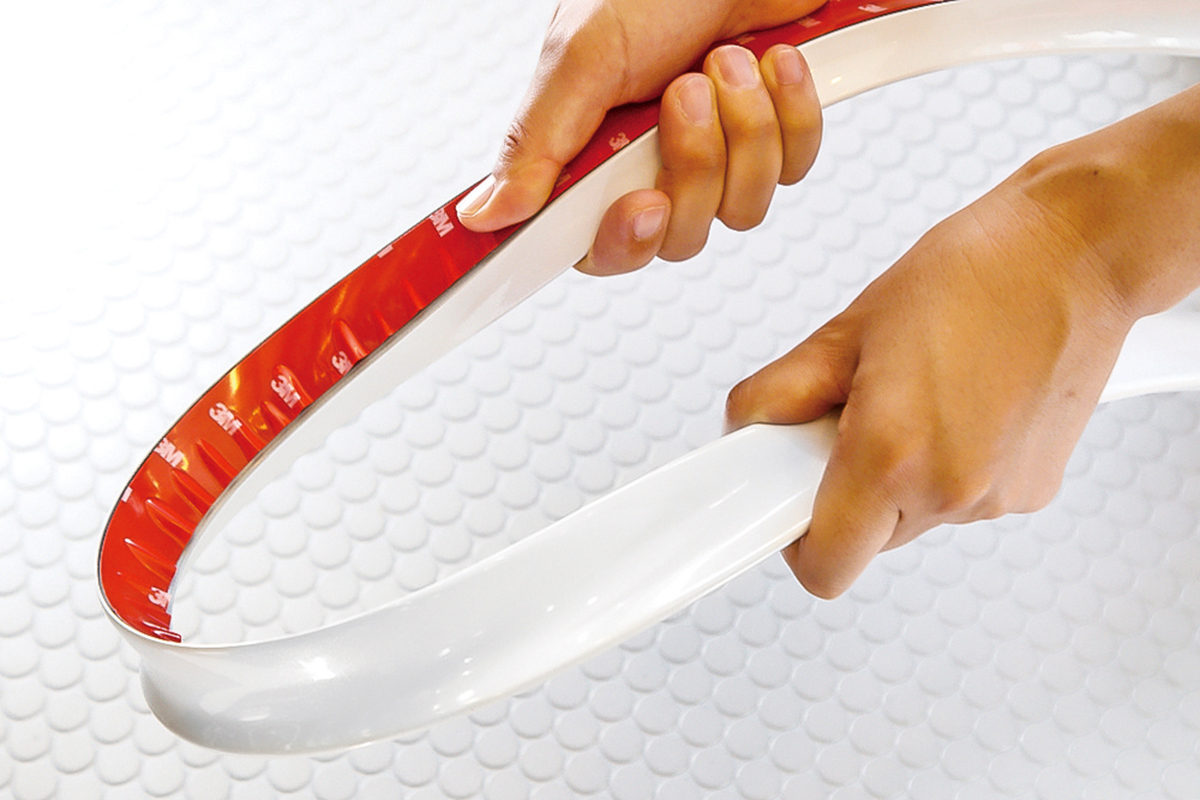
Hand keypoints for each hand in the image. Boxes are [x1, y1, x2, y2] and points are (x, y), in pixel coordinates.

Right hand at [456, 0, 825, 273]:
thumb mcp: (582, 56)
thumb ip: (537, 142)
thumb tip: (487, 214)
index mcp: (592, 155)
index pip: (596, 246)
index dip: (623, 240)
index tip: (642, 202)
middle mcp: (651, 166)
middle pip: (677, 237)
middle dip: (694, 164)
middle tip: (686, 92)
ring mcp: (716, 159)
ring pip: (741, 209)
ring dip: (746, 131)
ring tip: (730, 59)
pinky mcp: (773, 143)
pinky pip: (793, 168)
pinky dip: (791, 113)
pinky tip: (775, 60)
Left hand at [725, 158, 1136, 597]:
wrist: (1079, 253)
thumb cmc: (978, 273)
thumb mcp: (851, 326)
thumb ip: (784, 392)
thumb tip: (750, 425)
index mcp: (893, 456)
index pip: (824, 566)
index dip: (793, 538)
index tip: (783, 503)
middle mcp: (950, 491)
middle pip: (864, 539)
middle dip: (843, 490)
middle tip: (853, 417)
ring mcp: (997, 498)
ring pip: (911, 517)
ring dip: (897, 474)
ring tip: (918, 393)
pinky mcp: (1032, 491)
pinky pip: (959, 498)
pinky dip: (946, 465)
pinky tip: (961, 402)